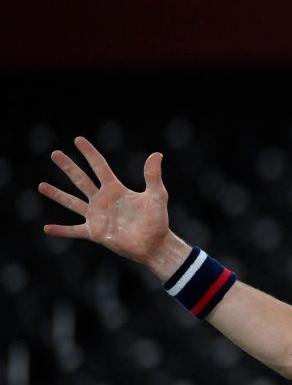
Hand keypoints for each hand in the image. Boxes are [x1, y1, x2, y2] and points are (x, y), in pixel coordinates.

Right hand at [39, 136, 171, 264]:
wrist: (155, 244)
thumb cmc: (157, 220)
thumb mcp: (156, 195)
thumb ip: (153, 176)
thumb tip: (157, 154)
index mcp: (116, 189)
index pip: (100, 166)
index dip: (89, 153)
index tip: (78, 140)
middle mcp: (102, 200)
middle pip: (81, 180)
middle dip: (68, 167)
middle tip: (54, 154)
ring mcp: (96, 216)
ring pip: (72, 202)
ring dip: (57, 194)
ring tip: (41, 185)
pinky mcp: (94, 233)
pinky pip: (74, 230)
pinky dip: (61, 230)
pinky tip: (47, 228)